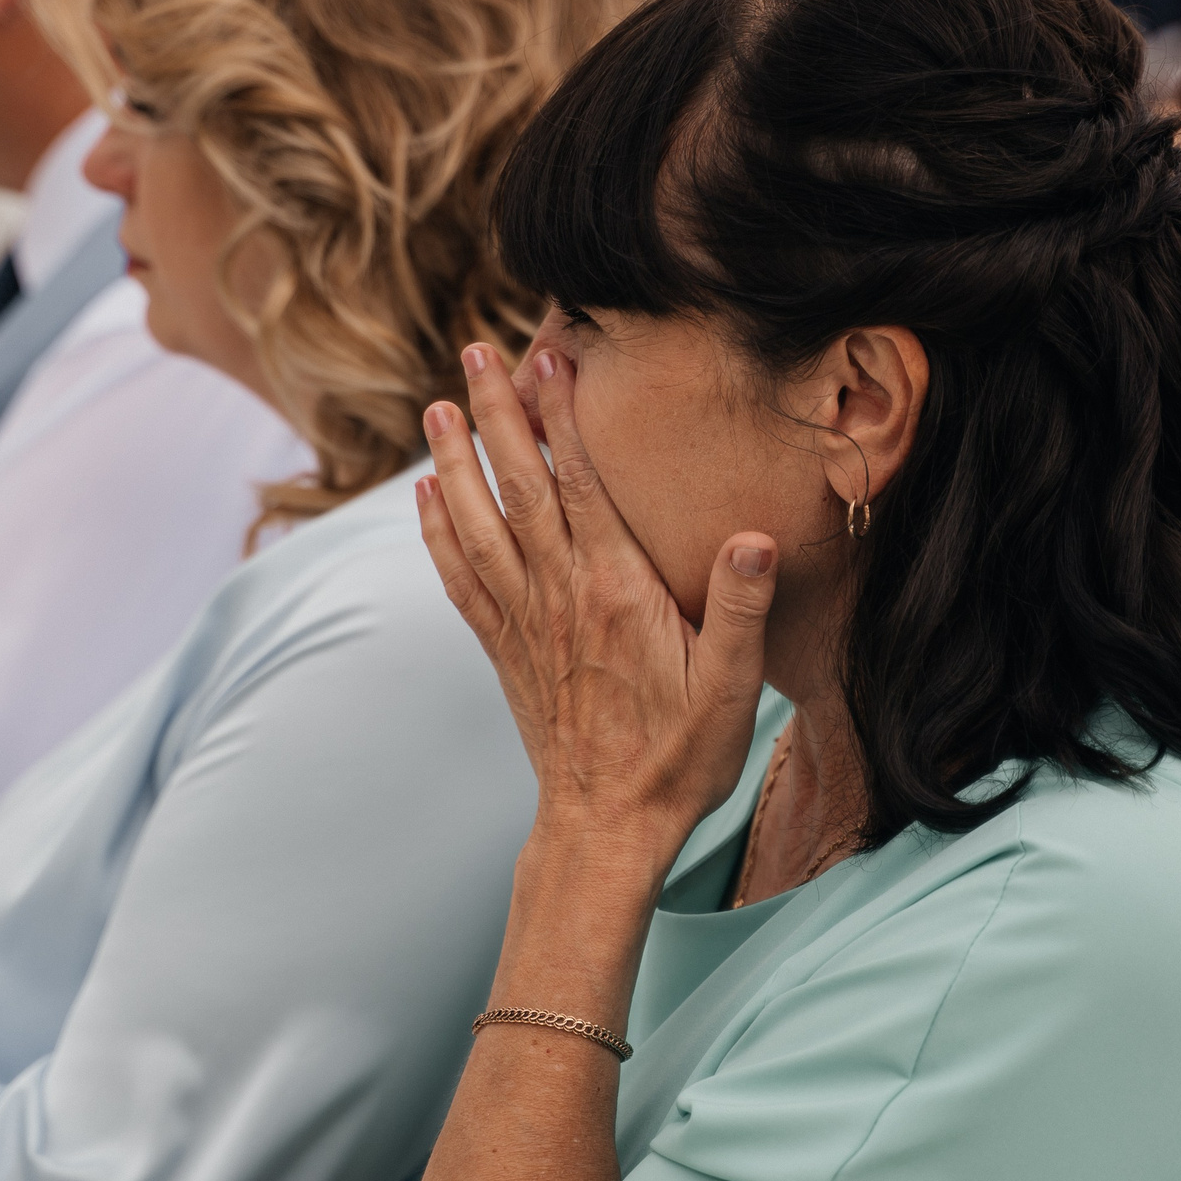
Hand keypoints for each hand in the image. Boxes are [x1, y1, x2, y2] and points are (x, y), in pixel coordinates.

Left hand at [417, 343, 778, 866]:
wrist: (608, 828)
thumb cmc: (680, 758)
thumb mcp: (734, 687)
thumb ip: (741, 608)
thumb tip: (755, 538)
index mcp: (615, 590)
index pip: (579, 483)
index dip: (560, 416)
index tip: (548, 358)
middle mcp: (559, 595)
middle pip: (518, 486)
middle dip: (496, 414)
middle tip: (478, 352)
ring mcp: (524, 622)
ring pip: (477, 525)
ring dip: (454, 462)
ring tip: (438, 407)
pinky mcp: (505, 651)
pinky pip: (461, 579)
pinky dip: (437, 533)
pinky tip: (425, 497)